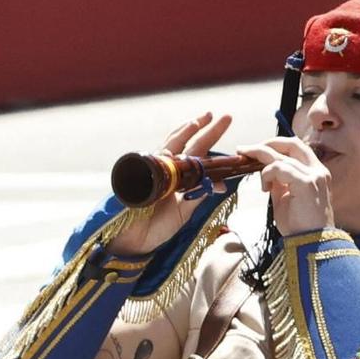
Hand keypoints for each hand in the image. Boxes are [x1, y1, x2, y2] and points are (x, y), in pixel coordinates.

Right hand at [107, 113, 234, 257]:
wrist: (132, 242)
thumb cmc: (156, 228)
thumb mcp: (184, 211)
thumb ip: (198, 195)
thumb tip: (220, 184)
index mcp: (177, 180)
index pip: (196, 157)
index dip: (210, 145)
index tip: (228, 140)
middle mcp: (165, 172)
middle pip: (187, 145)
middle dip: (205, 130)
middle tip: (223, 116)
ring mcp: (153, 171)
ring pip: (172, 145)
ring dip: (188, 131)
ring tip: (203, 118)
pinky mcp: (142, 175)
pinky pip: (159, 158)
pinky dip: (172, 146)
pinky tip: (184, 134)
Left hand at [234, 136, 333, 237]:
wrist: (311, 244)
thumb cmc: (299, 225)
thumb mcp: (285, 198)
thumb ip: (278, 182)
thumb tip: (265, 172)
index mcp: (315, 172)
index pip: (296, 148)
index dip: (275, 145)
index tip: (254, 150)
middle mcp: (317, 170)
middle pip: (291, 143)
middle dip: (266, 144)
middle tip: (244, 150)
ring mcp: (314, 175)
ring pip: (281, 157)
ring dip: (262, 166)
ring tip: (260, 183)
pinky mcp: (307, 183)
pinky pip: (280, 168)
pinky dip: (267, 175)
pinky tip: (265, 189)